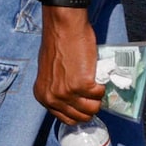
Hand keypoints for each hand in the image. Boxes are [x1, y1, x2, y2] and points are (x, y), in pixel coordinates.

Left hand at [33, 1, 105, 123]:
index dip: (79, 111)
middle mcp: (52, 98)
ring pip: (92, 109)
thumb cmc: (58, 44)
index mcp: (42, 96)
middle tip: (92, 90)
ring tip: (94, 82)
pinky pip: (99, 95)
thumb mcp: (50, 73)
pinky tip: (95, 74)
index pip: (66, 118)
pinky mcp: (82, 85)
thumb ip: (57, 89)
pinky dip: (102, 86)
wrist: (63, 27)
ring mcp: (67, 93)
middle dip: (90, 105)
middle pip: (81, 117)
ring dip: (97, 97)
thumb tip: (73, 101)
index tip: (84, 101)